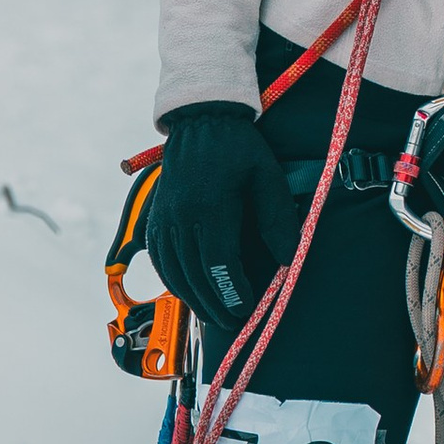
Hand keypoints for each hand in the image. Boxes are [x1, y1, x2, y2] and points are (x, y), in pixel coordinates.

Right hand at [144, 103, 299, 332]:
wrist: (200, 122)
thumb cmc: (239, 148)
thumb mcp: (267, 176)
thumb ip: (278, 218)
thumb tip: (289, 258)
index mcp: (211, 206)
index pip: (219, 263)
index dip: (232, 292)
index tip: (247, 307)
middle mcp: (181, 216)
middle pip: (195, 275)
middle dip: (215, 304)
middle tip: (234, 321)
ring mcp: (163, 218)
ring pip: (173, 272)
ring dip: (193, 299)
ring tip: (214, 314)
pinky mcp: (154, 218)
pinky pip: (158, 259)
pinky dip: (172, 281)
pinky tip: (188, 292)